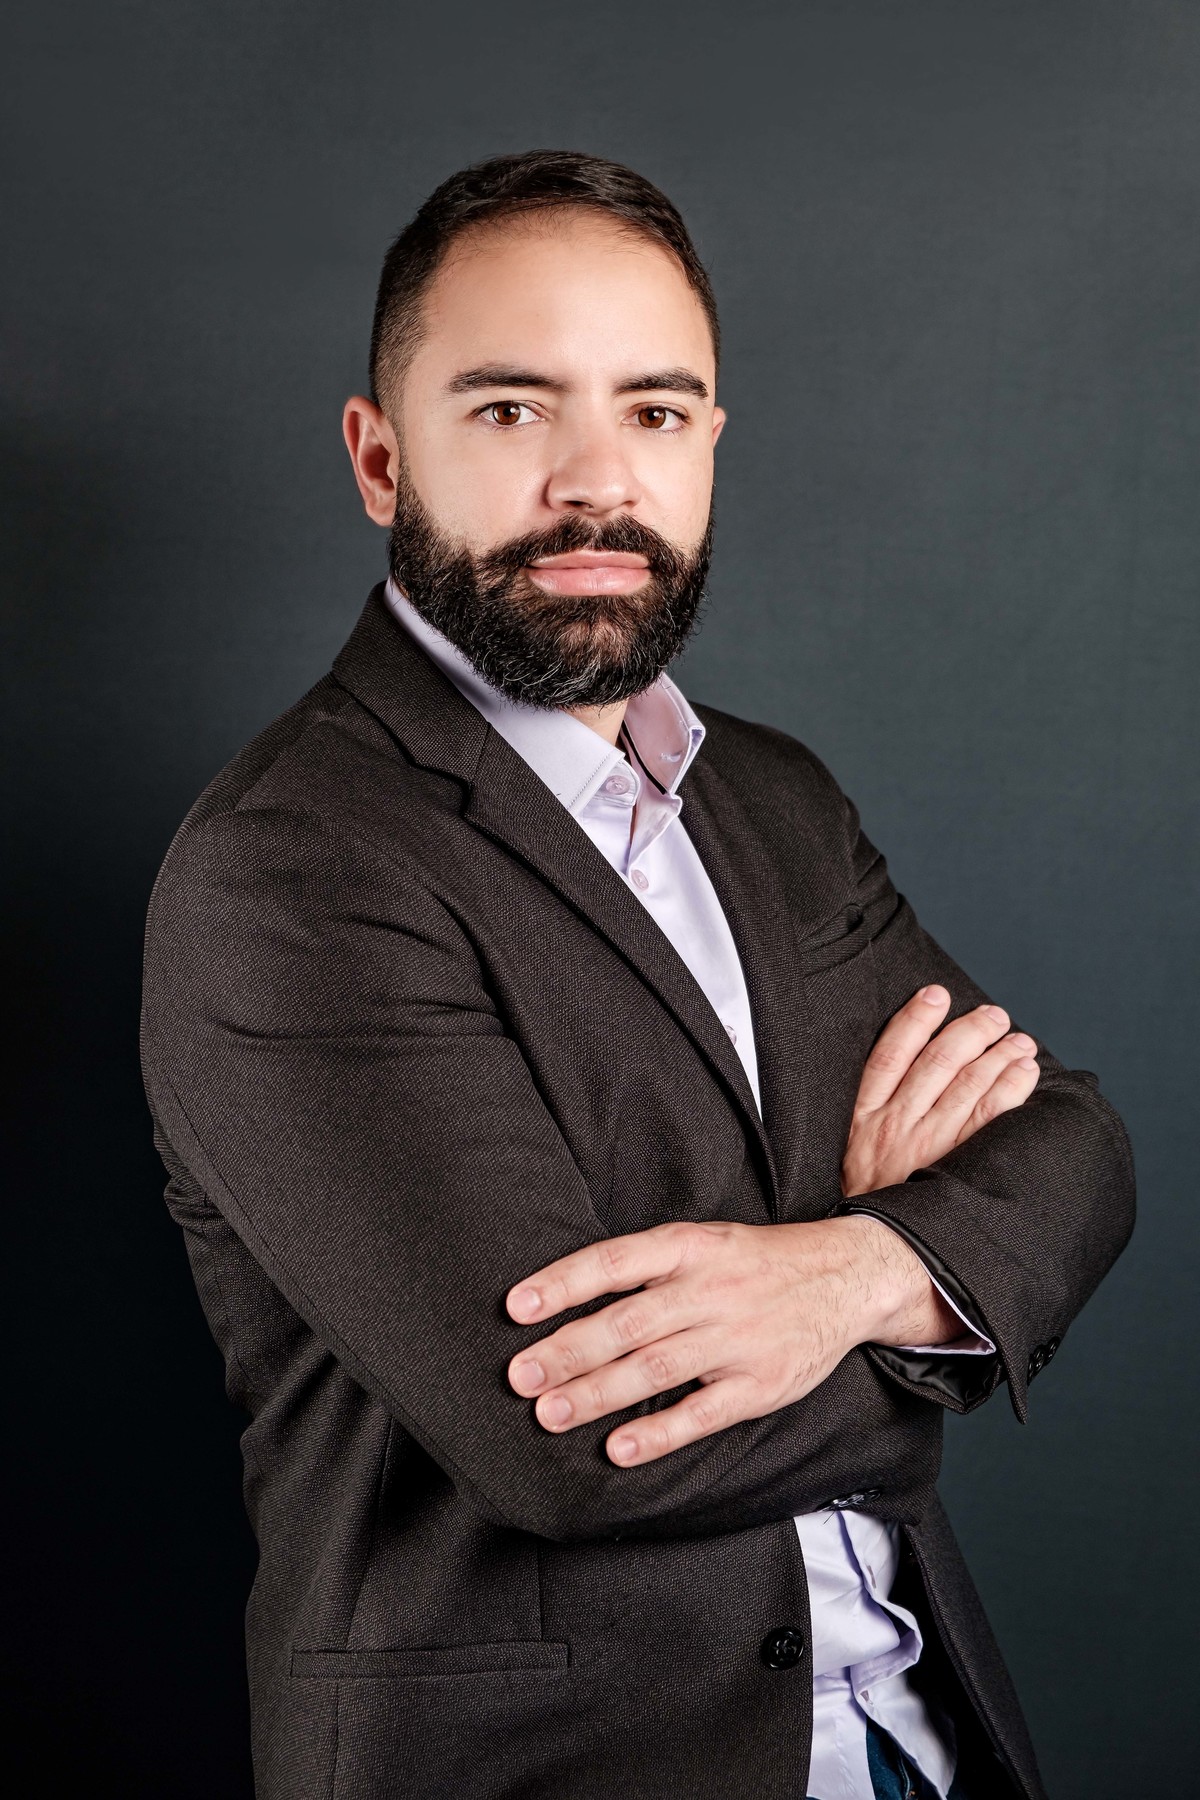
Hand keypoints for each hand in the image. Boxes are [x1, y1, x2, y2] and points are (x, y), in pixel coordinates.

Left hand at [504, 1213, 942, 1466]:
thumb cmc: (756, 1262)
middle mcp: (709, 1290)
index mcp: (689, 1247)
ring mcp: (736, 1340)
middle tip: (519, 1376)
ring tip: (549, 1414)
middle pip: (626, 1323)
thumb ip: (645, 1266)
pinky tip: (619, 1449)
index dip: (562, 1283)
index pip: (613, 1262)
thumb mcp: (704, 1241)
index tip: (516, 1307)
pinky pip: (703, 1413)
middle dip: (567, 1351)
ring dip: (598, 1394)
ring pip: (655, 1369)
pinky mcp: (761, 1385)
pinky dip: (660, 1433)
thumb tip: (567, 1296)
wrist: (848, 1276)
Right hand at [841, 985, 1039, 1197]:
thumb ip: (874, 1115)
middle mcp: (895, 1124)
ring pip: (968, 1084)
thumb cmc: (868, 1200)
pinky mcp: (955, 1166)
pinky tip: (1024, 1072)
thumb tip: (909, 1071)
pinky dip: (1010, 1089)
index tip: (936, 995)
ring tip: (1018, 1039)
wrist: (875, 1251)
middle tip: (995, 1016)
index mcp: (864, 1117)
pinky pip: (990, 1117)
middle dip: (970, 1031)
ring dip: (998, 1054)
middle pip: (937, 1062)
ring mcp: (927, 1145)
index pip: (890, 1054)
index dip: (915, 1019)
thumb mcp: (852, 1153)